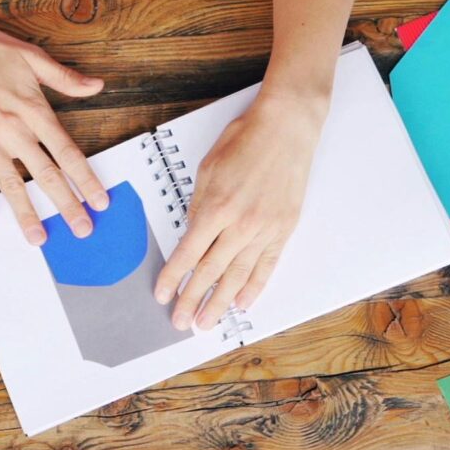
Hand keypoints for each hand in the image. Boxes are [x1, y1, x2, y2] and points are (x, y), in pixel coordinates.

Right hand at [0, 14, 110, 245]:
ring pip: (11, 183)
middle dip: (66, 205)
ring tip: (38, 238)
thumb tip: (97, 85)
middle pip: (45, 175)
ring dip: (27, 212)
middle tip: (82, 230)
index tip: (99, 200)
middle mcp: (13, 129)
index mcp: (34, 110)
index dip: (85, 179)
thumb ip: (65, 77)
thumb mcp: (32, 57)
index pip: (66, 153)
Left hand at [154, 87, 327, 328]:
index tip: (163, 296)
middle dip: (193, 300)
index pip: (188, 254)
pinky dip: (254, 287)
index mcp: (216, 207)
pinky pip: (267, 266)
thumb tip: (191, 236)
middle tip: (181, 322)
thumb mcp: (208, 169)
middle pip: (211, 272)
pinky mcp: (284, 229)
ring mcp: (265, 229)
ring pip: (239, 276)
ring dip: (220, 303)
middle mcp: (241, 224)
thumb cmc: (245, 140)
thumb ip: (198, 206)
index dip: (173, 278)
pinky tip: (242, 303)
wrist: (287, 127)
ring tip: (207, 323)